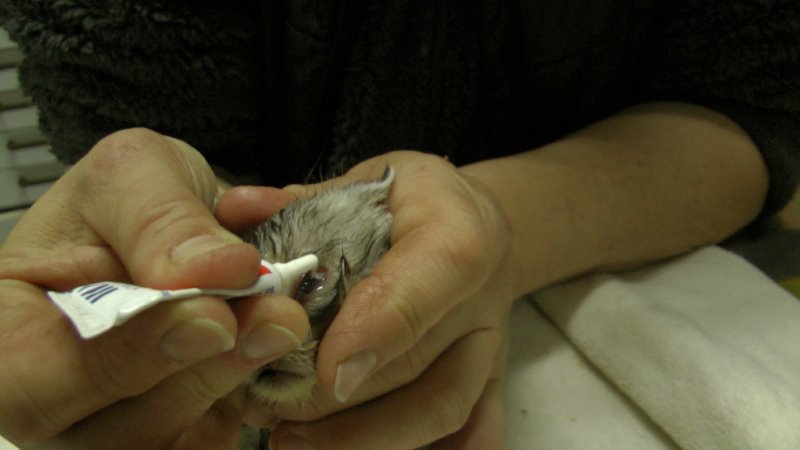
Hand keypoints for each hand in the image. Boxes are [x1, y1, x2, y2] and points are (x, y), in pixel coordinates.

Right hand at [0, 129, 308, 448]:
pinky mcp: (183, 435)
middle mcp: (56, 405)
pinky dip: (263, 390)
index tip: (211, 315)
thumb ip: (158, 219)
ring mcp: (121, 430)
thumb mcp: (129, 175)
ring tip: (283, 317)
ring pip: (180, 440)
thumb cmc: (122, 205)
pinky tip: (273, 335)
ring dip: (244, 379)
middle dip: (206, 370)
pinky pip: (221, 436)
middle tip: (278, 316)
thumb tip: (216, 272)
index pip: (33, 380)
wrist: (169, 230)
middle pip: (118, 430)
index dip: (125, 355)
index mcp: (8, 339)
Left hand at [237, 151, 515, 449]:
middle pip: (421, 362)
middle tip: (273, 411)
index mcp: (457, 228)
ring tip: (294, 441)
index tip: (328, 369)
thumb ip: (302, 201)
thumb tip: (235, 211)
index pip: (426, 281)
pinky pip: (479, 426)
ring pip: (445, 406)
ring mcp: (490, 341)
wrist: (473, 218)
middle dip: (342, 400)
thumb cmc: (411, 198)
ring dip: (369, 437)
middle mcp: (483, 292)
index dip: (379, 327)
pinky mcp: (492, 374)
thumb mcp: (364, 179)